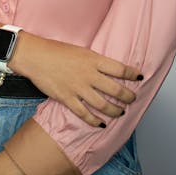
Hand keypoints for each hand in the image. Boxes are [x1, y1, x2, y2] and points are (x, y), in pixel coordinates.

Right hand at [10, 33, 141, 126]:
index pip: (120, 69)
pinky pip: (85, 114)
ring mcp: (78, 88)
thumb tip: (108, 69)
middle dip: (128, 96)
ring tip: (121, 112)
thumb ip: (94, 61)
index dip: (132, 74)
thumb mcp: (81, 50)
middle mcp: (89, 75)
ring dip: (115, 111)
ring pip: (103, 105)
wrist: (36, 56)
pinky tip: (101, 124)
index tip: (139, 76)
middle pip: (116, 90)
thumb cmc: (56, 50)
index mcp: (93, 60)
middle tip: (132, 99)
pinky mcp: (67, 99)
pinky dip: (95, 121)